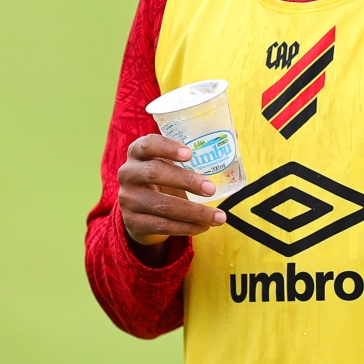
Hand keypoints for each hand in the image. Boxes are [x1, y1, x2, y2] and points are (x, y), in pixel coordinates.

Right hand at [118, 134, 226, 249]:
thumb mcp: (171, 164)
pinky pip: (161, 225)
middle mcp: (128, 174)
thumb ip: (195, 152)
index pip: (147, 144)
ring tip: (219, 217)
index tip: (190, 153)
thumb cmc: (164, 179)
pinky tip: (204, 227)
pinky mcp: (132, 222)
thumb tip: (235, 136)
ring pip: (162, 205)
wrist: (139, 211)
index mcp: (138, 153)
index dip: (166, 147)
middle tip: (211, 189)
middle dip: (186, 181)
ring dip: (194, 212)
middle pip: (155, 173)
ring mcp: (127, 199)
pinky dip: (186, 227)